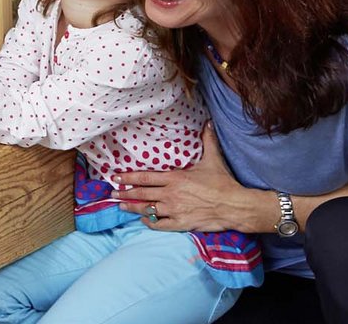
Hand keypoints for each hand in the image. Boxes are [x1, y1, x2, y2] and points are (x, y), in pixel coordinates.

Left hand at [113, 124, 276, 232]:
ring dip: (133, 208)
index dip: (128, 178)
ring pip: (148, 210)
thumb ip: (207, 141)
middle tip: (113, 193)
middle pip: (142, 194)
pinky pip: (160, 224)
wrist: (234, 205)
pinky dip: (150, 222)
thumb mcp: (213, 159)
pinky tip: (144, 220)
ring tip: (122, 206)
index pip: (145, 177)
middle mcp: (171, 194)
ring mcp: (175, 210)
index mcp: (175, 178)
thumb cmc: (223, 182)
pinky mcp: (181, 223)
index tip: (116, 177)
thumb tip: (207, 123)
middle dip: (125, 193)